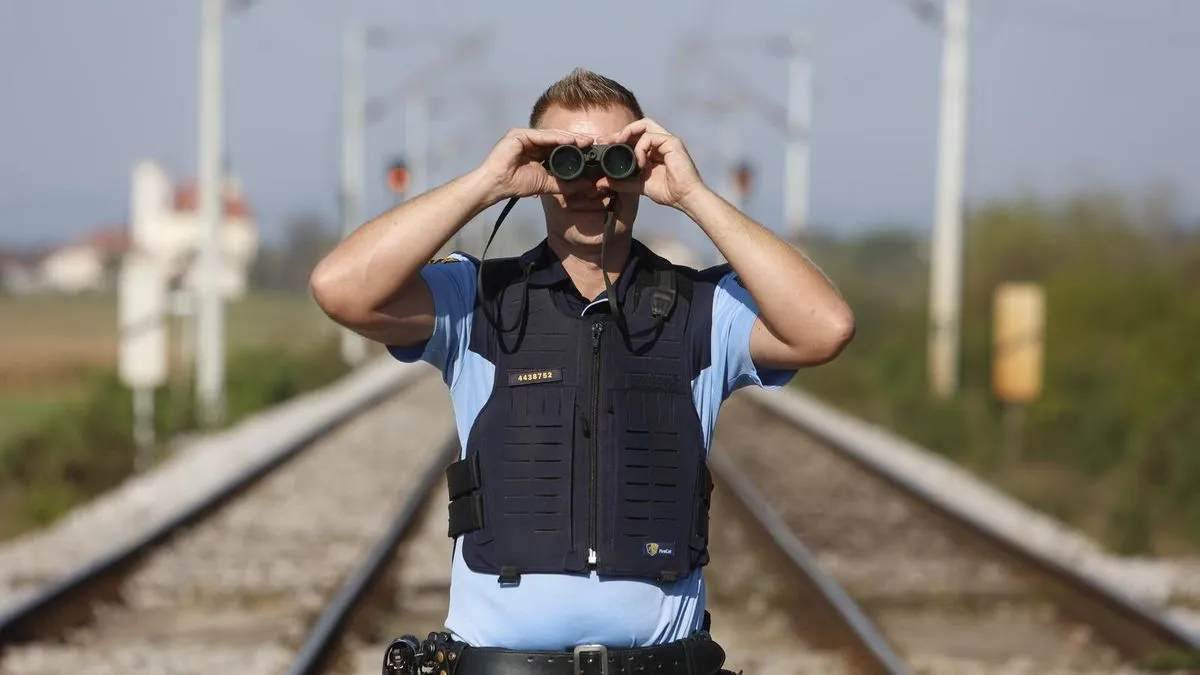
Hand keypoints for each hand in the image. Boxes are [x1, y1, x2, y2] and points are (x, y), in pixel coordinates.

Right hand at [476, 128, 593, 200]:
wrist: (496, 185)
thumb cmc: (516, 184)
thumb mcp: (546, 183)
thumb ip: (565, 184)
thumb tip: (586, 184)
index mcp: (537, 150)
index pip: (560, 146)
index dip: (576, 147)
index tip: (592, 150)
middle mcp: (532, 140)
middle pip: (558, 138)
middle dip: (576, 140)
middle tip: (594, 142)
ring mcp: (525, 135)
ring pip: (552, 135)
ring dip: (570, 138)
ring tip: (586, 141)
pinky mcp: (519, 134)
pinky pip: (541, 136)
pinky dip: (556, 138)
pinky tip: (570, 140)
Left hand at [600, 118, 705, 208]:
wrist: (685, 198)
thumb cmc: (668, 192)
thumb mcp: (639, 185)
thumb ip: (623, 182)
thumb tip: (603, 181)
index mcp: (653, 150)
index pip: (634, 136)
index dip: (618, 138)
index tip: (603, 144)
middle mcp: (660, 142)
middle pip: (638, 126)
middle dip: (620, 132)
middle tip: (605, 141)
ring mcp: (667, 140)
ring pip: (645, 125)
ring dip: (629, 133)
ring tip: (619, 145)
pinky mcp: (673, 142)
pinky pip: (651, 136)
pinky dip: (641, 148)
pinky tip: (640, 162)